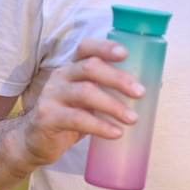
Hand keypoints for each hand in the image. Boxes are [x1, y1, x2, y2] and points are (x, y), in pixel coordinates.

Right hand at [8, 38, 144, 173]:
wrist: (34, 142)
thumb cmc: (70, 115)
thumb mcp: (89, 98)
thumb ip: (111, 89)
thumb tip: (155, 83)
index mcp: (72, 66)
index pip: (86, 47)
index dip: (106, 47)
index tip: (126, 53)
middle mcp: (61, 75)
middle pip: (90, 67)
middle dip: (118, 78)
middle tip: (141, 92)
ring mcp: (52, 95)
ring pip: (85, 92)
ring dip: (113, 105)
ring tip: (133, 118)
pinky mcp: (47, 117)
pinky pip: (77, 119)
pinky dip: (100, 126)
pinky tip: (116, 133)